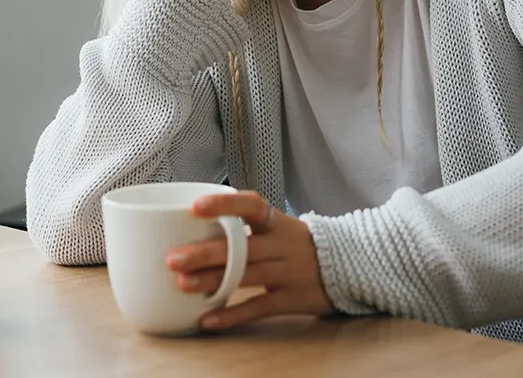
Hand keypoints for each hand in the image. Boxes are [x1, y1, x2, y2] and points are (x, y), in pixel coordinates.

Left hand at [165, 190, 333, 329]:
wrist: (349, 264)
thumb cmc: (299, 245)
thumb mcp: (279, 227)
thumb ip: (245, 227)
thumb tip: (193, 225)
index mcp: (277, 222)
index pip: (252, 204)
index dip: (224, 204)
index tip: (195, 206)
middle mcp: (282, 244)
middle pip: (241, 247)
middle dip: (205, 253)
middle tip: (173, 258)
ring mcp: (288, 271)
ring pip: (246, 276)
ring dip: (212, 281)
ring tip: (182, 285)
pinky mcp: (291, 298)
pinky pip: (258, 307)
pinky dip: (232, 314)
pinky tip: (208, 318)